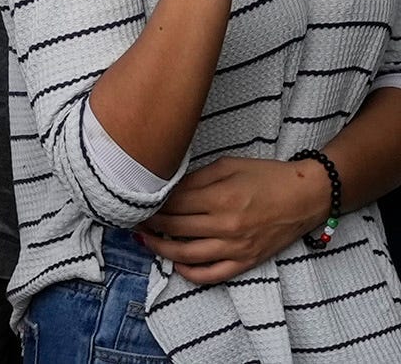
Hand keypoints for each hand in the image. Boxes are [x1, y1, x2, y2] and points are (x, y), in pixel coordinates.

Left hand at [138, 156, 331, 283]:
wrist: (307, 196)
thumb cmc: (266, 176)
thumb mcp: (227, 166)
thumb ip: (196, 178)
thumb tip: (168, 188)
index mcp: (220, 198)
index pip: (173, 204)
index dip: (151, 202)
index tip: (137, 199)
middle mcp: (226, 226)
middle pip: (175, 228)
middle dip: (149, 223)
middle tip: (133, 217)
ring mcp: (237, 247)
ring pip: (187, 255)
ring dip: (161, 248)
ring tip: (145, 239)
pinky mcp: (248, 261)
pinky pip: (214, 275)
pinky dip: (191, 274)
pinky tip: (176, 265)